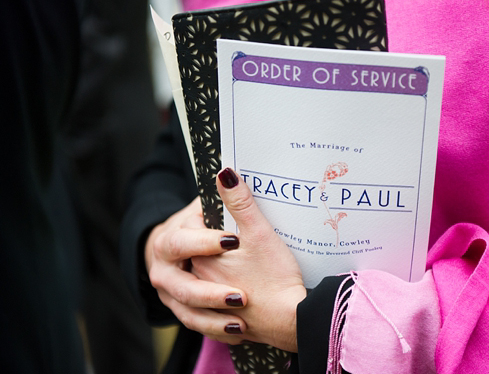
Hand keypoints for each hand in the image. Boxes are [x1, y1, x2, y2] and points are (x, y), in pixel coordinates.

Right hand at [145, 197, 249, 343]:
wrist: (179, 252)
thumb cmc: (199, 228)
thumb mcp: (211, 212)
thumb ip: (224, 198)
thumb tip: (228, 171)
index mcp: (168, 242)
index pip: (183, 243)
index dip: (206, 242)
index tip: (234, 241)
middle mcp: (164, 272)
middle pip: (183, 287)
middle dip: (210, 294)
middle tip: (239, 297)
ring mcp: (171, 295)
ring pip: (188, 313)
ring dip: (214, 319)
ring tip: (241, 321)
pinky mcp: (183, 311)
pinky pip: (197, 325)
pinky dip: (217, 329)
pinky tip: (240, 332)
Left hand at [191, 168, 306, 351]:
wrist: (291, 322)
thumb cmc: (274, 278)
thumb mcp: (259, 233)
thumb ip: (240, 203)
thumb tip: (225, 173)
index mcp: (201, 259)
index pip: (190, 232)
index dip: (205, 219)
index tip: (223, 215)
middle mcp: (200, 284)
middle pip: (194, 257)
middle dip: (206, 245)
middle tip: (230, 237)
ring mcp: (210, 307)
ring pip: (200, 286)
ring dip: (209, 275)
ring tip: (229, 264)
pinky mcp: (226, 323)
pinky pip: (212, 313)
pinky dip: (219, 305)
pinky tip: (233, 298)